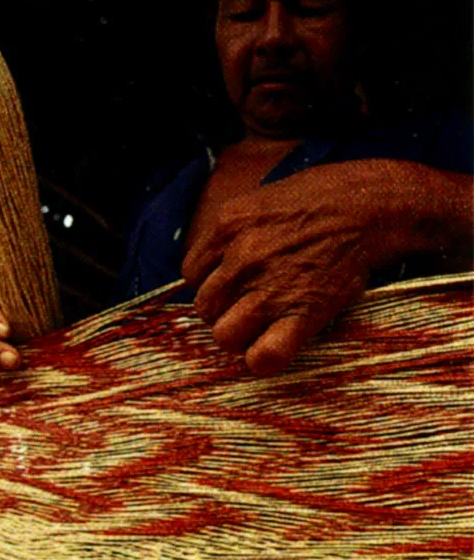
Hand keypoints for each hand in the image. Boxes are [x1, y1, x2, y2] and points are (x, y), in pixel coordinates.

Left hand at [182, 161, 406, 375]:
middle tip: (249, 305)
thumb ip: (229, 233)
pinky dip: (263, 360)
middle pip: (205, 308)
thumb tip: (210, 269)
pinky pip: (264, 356)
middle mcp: (242, 257)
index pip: (191, 274)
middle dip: (224, 311)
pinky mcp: (302, 313)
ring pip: (224, 335)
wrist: (369, 207)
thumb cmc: (317, 199)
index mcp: (227, 226)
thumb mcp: (258, 201)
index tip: (232, 284)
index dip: (211, 283)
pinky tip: (271, 349)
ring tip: (260, 326)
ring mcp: (270, 288)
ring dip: (240, 336)